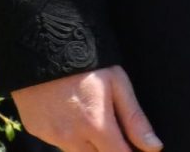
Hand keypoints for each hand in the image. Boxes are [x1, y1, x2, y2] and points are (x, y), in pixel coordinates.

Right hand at [11, 66, 160, 151]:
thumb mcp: (118, 84)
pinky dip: (71, 137)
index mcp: (96, 125)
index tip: (140, 148)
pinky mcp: (36, 132)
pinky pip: (59, 143)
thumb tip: (154, 146)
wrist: (43, 47)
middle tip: (119, 134)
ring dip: (91, 145)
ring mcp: (51, 136)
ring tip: (95, 117)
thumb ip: (135, 119)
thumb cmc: (87, 62)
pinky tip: (75, 115)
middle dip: (111, 150)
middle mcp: (71, 137)